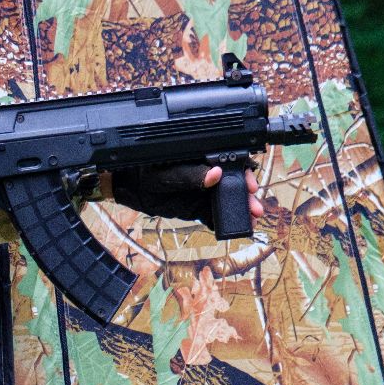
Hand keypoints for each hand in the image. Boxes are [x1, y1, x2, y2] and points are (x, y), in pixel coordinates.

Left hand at [109, 162, 261, 226]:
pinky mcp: (197, 208)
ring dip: (239, 210)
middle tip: (255, 206)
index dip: (243, 172)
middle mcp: (206, 172)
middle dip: (246, 195)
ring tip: (251, 219)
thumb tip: (214, 174)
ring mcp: (203, 191)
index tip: (250, 185)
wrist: (128, 188)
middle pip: (234, 183)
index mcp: (201, 157)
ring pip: (227, 200)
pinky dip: (223, 222)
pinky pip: (213, 215)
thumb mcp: (165, 173)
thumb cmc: (143, 172)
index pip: (230, 161)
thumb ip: (189, 175)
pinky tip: (231, 227)